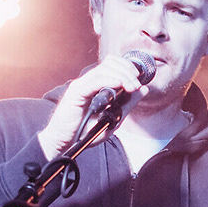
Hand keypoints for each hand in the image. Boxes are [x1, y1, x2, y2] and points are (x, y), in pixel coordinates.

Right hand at [36, 53, 150, 159]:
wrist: (64, 142)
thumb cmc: (84, 131)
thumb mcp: (113, 118)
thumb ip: (128, 103)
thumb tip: (143, 90)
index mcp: (96, 85)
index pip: (112, 64)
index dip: (127, 67)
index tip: (139, 79)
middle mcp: (88, 82)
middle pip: (109, 63)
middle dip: (127, 70)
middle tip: (136, 84)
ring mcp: (81, 86)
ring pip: (103, 69)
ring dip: (121, 75)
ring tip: (131, 87)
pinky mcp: (75, 93)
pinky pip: (94, 82)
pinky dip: (108, 80)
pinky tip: (119, 85)